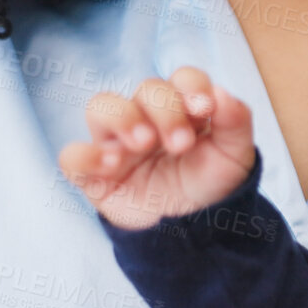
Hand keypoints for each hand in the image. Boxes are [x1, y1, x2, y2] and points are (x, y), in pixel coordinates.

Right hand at [57, 66, 255, 229]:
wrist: (194, 230)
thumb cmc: (210, 183)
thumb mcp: (235, 156)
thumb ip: (236, 122)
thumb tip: (222, 94)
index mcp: (184, 107)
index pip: (183, 78)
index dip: (192, 85)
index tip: (205, 107)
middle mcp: (147, 116)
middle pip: (147, 90)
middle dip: (166, 110)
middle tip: (181, 144)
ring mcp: (117, 142)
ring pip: (100, 106)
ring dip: (122, 117)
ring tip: (143, 143)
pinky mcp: (94, 173)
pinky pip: (72, 156)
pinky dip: (84, 155)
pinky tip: (110, 165)